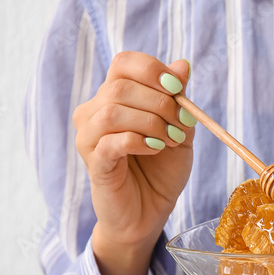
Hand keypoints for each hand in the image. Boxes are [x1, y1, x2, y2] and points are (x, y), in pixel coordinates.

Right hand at [73, 51, 194, 250]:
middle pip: (120, 86)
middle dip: (160, 103)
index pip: (124, 63)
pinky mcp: (93, 162)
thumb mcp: (181, 130)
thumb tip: (182, 65)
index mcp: (116, 97)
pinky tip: (155, 150)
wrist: (150, 211)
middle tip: (181, 126)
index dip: (152, 70)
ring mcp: (89, 137)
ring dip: (151, 123)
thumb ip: (178, 100)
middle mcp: (95, 112)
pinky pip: (110, 141)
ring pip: (112, 111)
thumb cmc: (162, 169)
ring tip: (170, 140)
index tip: (178, 89)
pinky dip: (139, 142)